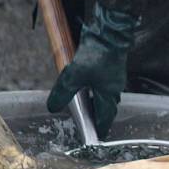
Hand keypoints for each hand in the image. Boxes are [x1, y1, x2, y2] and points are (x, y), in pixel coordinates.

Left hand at [47, 3, 138, 138]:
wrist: (110, 32)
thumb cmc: (96, 55)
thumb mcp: (74, 76)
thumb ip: (63, 93)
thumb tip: (53, 108)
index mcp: (109, 94)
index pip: (106, 117)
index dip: (100, 127)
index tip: (97, 136)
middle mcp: (114, 87)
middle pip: (108, 106)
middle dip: (100, 115)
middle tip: (91, 121)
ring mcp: (114, 75)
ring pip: (106, 94)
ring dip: (98, 100)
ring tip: (87, 103)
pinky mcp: (111, 65)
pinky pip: (105, 82)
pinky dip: (97, 88)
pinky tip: (88, 83)